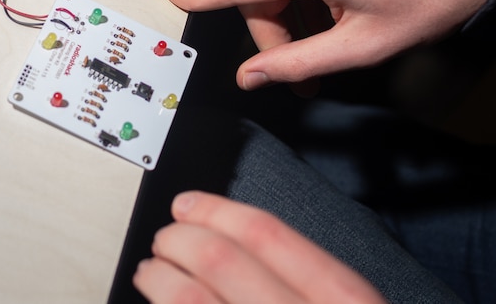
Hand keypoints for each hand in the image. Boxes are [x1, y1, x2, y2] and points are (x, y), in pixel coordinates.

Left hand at [133, 191, 387, 303]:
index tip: (189, 202)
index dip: (217, 211)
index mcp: (344, 299)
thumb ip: (319, 281)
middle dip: (181, 240)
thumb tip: (251, 246)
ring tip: (151, 271)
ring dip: (160, 280)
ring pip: (191, 303)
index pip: (268, 234)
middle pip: (221, 263)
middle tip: (166, 236)